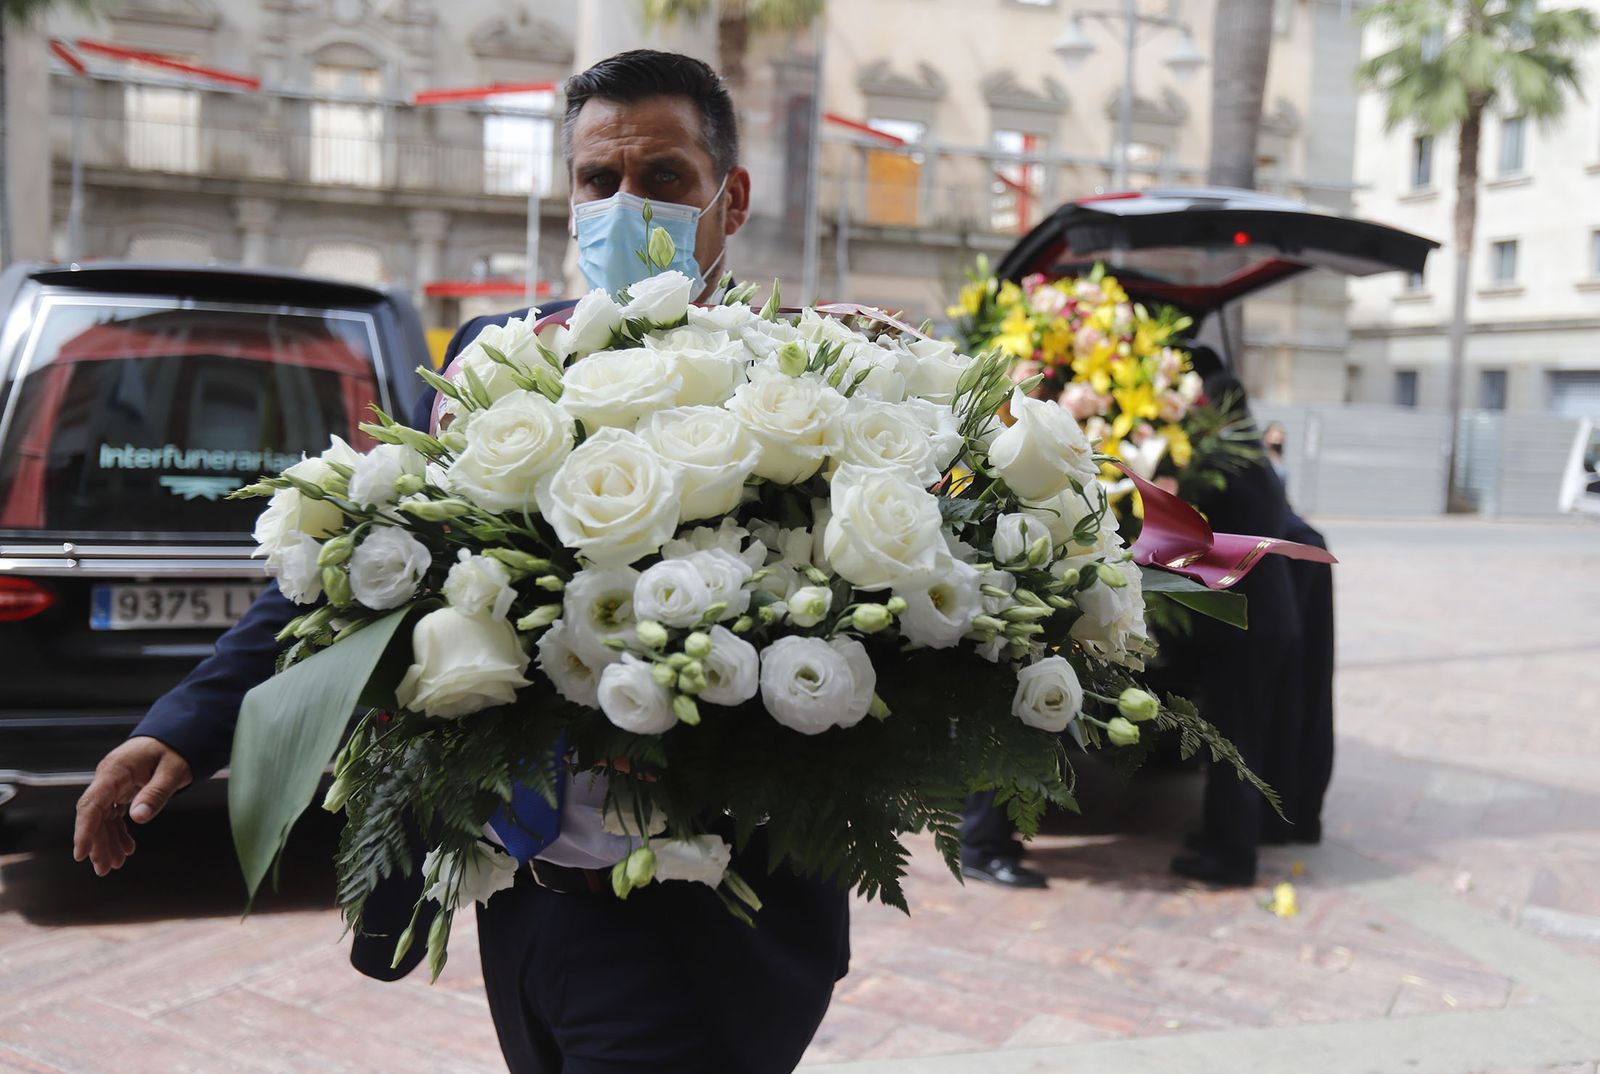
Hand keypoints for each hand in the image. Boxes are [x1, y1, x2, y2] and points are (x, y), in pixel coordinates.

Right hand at [72, 736, 191, 875]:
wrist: (176, 736)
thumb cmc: (175, 749)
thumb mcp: (173, 770)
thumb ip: (156, 792)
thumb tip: (138, 817)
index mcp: (116, 770)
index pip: (92, 803)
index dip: (84, 830)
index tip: (81, 853)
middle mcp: (108, 778)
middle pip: (94, 815)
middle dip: (97, 843)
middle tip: (104, 869)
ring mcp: (112, 785)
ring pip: (102, 818)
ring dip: (107, 841)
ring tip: (116, 864)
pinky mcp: (120, 790)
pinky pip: (113, 814)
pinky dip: (118, 832)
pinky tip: (126, 847)